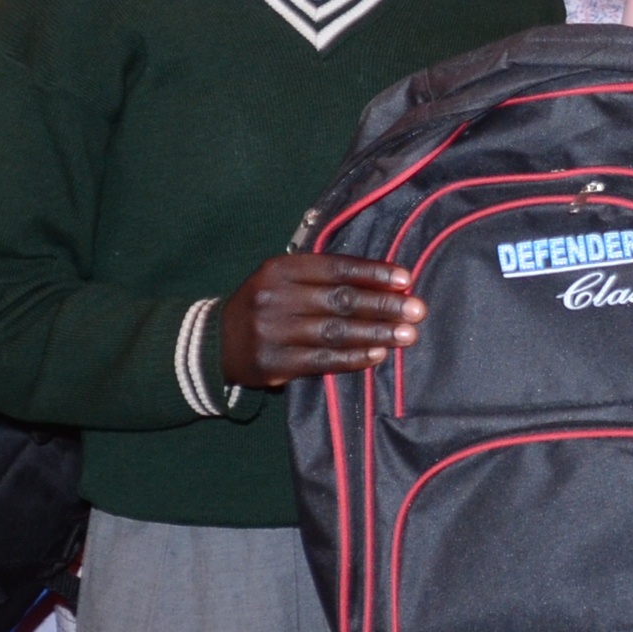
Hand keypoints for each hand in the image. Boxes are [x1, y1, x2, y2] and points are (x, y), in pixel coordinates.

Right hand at [221, 256, 420, 388]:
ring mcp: (272, 331)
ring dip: (376, 333)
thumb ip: (324, 278)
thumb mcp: (284, 280)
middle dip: (383, 305)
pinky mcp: (274, 364)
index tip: (405, 279)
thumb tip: (385, 281)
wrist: (214, 343)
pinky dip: (353, 358)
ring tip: (407, 335)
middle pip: (340, 300)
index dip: (373, 273)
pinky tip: (378, 355)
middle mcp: (275, 297)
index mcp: (280, 269)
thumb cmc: (265, 305)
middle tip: (417, 309)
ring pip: (335, 332)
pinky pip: (322, 361)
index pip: (335, 268)